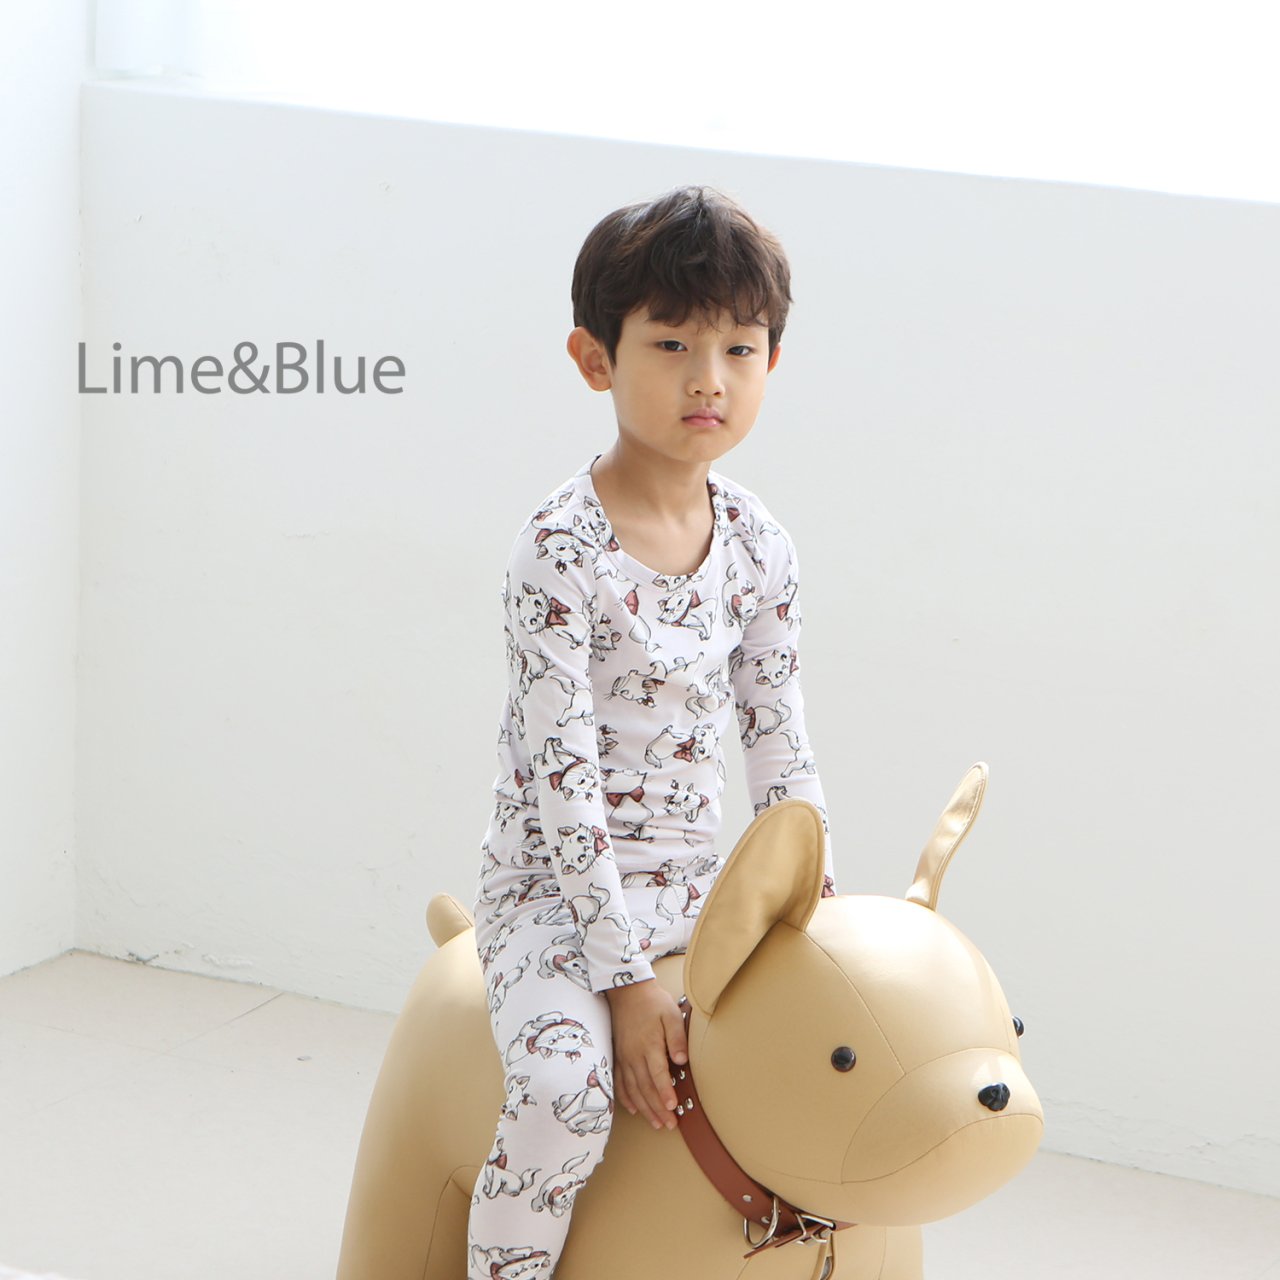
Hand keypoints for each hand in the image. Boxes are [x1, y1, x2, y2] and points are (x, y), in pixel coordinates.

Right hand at [604, 978, 688, 1131]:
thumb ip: (677, 1037)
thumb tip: (682, 1060)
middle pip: (645, 1088)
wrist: (627, 992)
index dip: (665, 1093)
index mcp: (649, 1045)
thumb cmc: (652, 1002)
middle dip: (658, 1108)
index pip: (658, 1075)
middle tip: (669, 1125)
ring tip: (656, 1123)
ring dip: (644, 1108)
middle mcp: (634, 1055)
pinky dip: (626, 1098)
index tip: (673, 1108)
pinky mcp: (618, 1057)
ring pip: (633, 1089)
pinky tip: (633, 1109)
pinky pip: (620, 1082)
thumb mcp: (671, 1014)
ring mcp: (624, 1057)